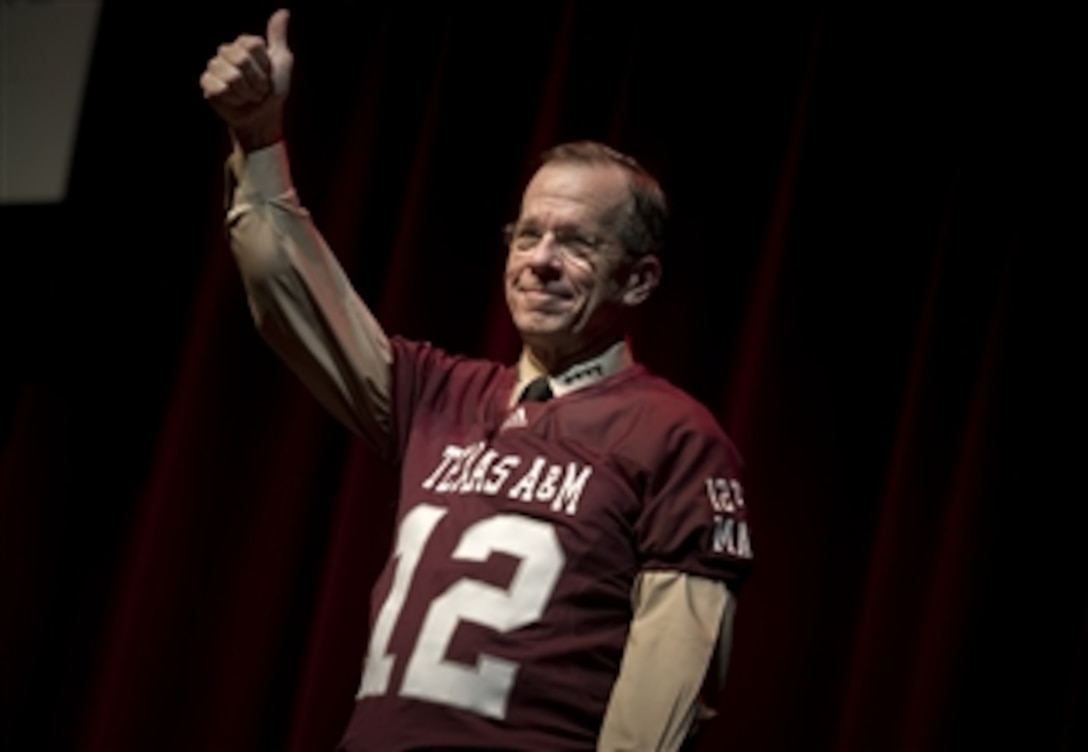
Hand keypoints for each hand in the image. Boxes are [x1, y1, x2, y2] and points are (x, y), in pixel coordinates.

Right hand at [200, 9, 292, 150]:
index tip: (268, 74)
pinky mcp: (207, 84)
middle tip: (259, 88)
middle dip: (256, 81)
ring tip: (248, 95)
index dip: (264, 65)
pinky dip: (234, 100)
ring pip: (231, 76)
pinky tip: (236, 101)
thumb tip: (284, 11)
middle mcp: (226, 51)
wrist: (263, 115)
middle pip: (240, 60)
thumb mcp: (282, 62)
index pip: (252, 45)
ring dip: (246, 92)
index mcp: (243, 44)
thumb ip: (278, 37)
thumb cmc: (273, 89)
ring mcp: (214, 67)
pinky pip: (220, 89)